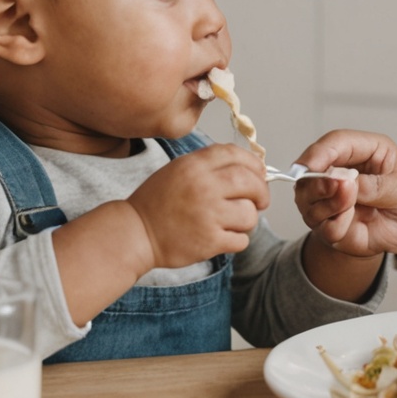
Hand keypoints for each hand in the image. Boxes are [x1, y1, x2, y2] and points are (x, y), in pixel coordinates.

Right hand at [123, 144, 269, 270]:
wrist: (135, 233)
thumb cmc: (157, 202)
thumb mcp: (179, 169)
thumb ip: (210, 165)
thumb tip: (251, 168)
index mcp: (194, 166)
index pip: (236, 155)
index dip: (254, 164)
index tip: (260, 174)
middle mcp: (203, 187)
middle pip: (252, 183)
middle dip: (261, 192)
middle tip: (260, 200)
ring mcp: (207, 215)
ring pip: (250, 214)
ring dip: (247, 220)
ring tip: (232, 222)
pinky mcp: (209, 242)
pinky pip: (242, 240)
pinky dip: (236, 240)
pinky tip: (223, 237)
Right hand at [292, 130, 396, 272]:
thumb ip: (374, 185)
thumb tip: (346, 184)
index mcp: (361, 150)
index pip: (332, 144)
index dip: (318, 153)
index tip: (308, 166)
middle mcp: (340, 171)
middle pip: (309, 171)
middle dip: (317, 182)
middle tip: (337, 189)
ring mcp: (332, 198)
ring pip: (308, 200)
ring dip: (326, 205)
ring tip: (351, 206)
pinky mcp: (331, 223)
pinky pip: (322, 227)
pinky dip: (334, 227)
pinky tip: (352, 225)